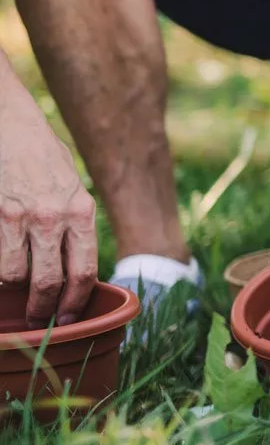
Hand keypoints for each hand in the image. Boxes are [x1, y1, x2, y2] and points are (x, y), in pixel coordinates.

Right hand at [0, 91, 95, 326]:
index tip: (69, 317)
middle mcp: (54, 217)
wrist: (11, 124)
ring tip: (16, 301)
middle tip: (41, 320)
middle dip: (46, 309)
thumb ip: (73, 223)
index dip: (77, 301)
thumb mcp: (71, 186)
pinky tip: (2, 279)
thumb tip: (73, 263)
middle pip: (52, 281)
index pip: (85, 270)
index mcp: (82, 211)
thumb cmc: (43, 156)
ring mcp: (21, 218)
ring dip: (16, 294)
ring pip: (17, 276)